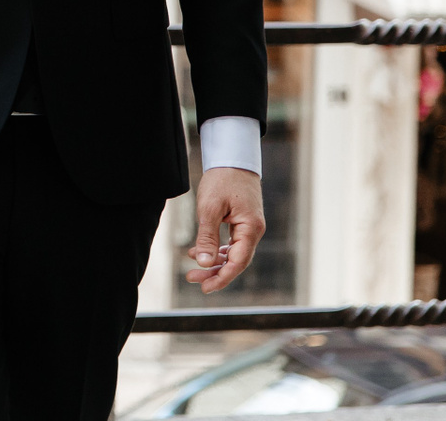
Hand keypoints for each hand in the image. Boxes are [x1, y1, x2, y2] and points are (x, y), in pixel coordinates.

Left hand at [185, 166, 263, 293]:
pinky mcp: (241, 223)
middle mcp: (253, 231)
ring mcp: (248, 227)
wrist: (232, 158)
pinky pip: (230, 243)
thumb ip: (207, 237)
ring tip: (192, 270)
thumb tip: (203, 263)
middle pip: (236, 261)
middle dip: (215, 272)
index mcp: (251, 228)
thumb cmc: (222, 180)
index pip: (238, 262)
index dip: (222, 277)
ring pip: (232, 254)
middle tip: (193, 279)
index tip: (206, 287)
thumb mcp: (210, 208)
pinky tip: (197, 252)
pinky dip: (215, 249)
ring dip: (213, 263)